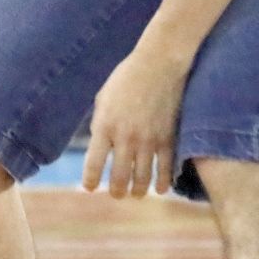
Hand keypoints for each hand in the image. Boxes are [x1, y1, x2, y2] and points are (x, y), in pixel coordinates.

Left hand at [82, 47, 189, 199]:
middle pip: (119, 177)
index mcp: (105, 125)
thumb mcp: (103, 97)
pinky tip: (160, 189)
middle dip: (116, 191)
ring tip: (135, 193)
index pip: (94, 164)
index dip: (91, 180)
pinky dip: (163, 183)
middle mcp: (126, 137)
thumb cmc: (126, 77)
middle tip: (116, 194)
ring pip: (142, 179)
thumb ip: (101, 122)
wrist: (158, 64)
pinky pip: (166, 169)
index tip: (90, 187)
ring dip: (138, 190)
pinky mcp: (169, 138)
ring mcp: (149, 140)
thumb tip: (100, 145)